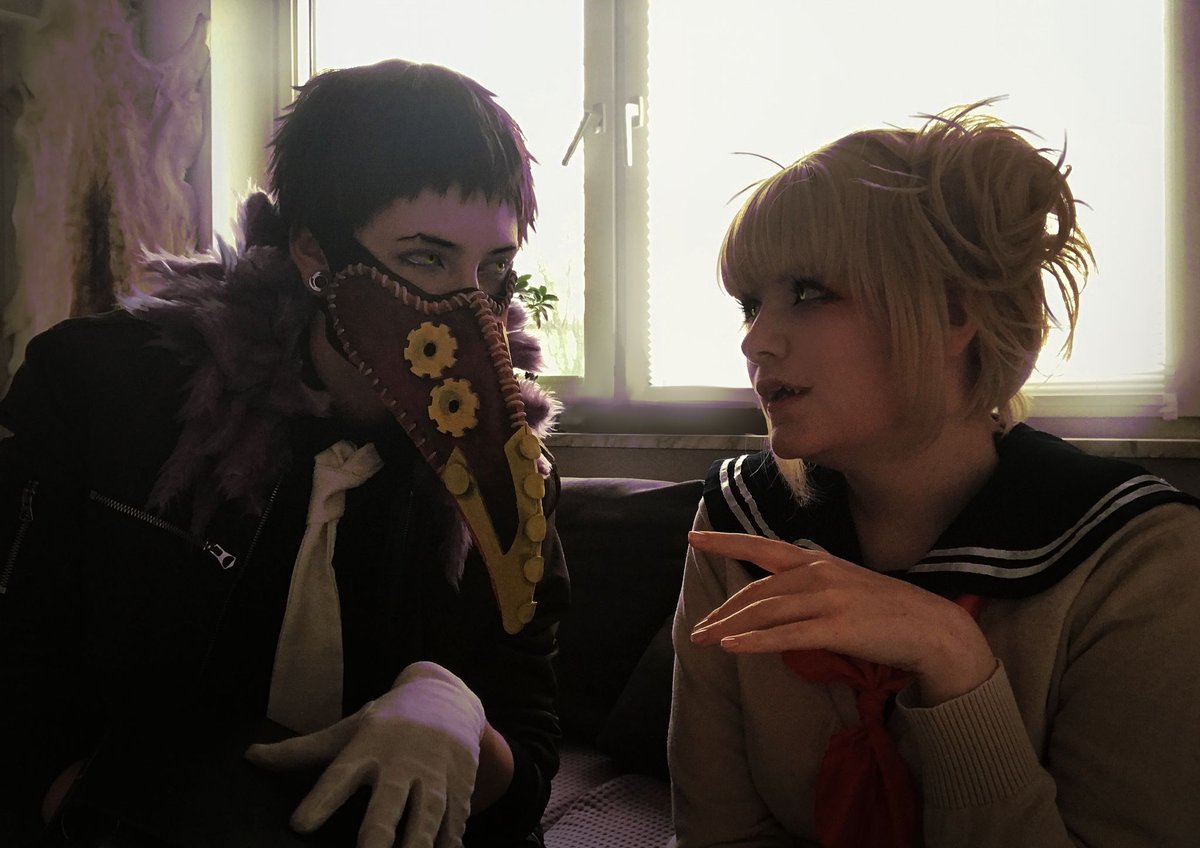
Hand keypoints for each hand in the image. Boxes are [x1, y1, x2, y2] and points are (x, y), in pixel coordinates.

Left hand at [245, 661, 486, 847]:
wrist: (446, 699)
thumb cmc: (387, 722)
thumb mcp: (346, 731)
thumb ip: (300, 751)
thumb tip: (249, 756)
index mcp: (368, 748)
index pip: (339, 777)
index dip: (320, 801)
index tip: (299, 825)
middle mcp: (401, 763)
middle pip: (388, 802)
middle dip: (378, 833)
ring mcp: (434, 777)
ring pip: (427, 815)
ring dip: (418, 843)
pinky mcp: (459, 788)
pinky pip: (455, 822)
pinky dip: (450, 842)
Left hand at [687, 531, 995, 704]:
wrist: (932, 627)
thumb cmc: (887, 609)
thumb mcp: (844, 583)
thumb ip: (809, 585)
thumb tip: (775, 597)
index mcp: (818, 561)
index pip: (763, 547)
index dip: (727, 542)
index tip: (695, 538)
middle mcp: (818, 574)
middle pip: (757, 590)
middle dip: (724, 610)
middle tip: (698, 629)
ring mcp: (828, 600)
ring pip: (765, 612)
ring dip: (729, 627)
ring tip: (704, 640)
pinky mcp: (837, 628)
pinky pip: (787, 636)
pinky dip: (755, 641)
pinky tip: (731, 647)